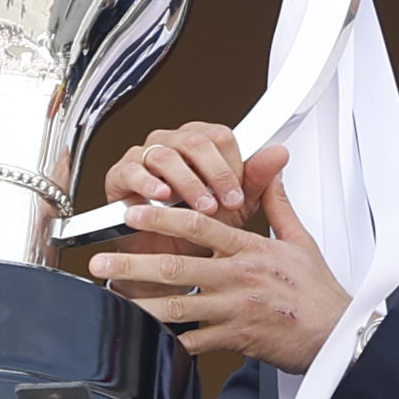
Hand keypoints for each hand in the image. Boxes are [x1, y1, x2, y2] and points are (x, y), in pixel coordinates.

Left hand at [87, 185, 352, 371]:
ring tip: (111, 300)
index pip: (201, 225)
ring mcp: (235, 310)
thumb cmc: (318, 292)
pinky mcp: (235, 339)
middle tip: (101, 262)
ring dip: (139, 304)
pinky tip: (142, 340)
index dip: (163, 217)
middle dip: (133, 264)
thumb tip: (272, 169)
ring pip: (177, 306)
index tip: (135, 211)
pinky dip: (167, 342)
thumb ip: (278, 204)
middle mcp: (239, 278)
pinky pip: (193, 342)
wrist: (337, 335)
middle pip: (177, 267)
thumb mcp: (301, 241)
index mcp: (252, 250)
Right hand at [104, 122, 279, 220]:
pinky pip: (131, 169)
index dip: (233, 165)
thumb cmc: (201, 229)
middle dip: (215, 174)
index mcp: (200, 143)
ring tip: (200, 207)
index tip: (239, 192)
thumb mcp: (236, 206)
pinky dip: (148, 182)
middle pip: (195, 141)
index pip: (219, 136)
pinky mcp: (120, 175)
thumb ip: (256, 178)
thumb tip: (279, 153)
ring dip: (188, 183)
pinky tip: (162, 196)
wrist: (172, 261)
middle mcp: (172, 144)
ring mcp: (144, 156)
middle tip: (225, 202)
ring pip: (166, 154)